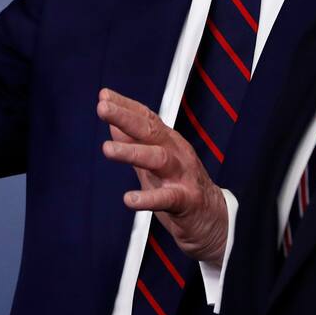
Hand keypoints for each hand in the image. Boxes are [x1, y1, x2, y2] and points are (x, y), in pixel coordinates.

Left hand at [97, 88, 228, 264]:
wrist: (213, 220)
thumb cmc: (181, 187)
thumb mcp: (154, 162)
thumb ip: (135, 143)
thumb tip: (112, 123)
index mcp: (169, 142)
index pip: (147, 117)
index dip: (126, 105)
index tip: (104, 95)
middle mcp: (177, 153)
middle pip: (151, 130)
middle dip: (125, 118)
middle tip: (102, 108)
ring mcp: (183, 176)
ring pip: (158, 158)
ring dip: (132, 152)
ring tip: (107, 149)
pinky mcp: (187, 201)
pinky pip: (167, 198)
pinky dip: (148, 199)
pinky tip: (129, 199)